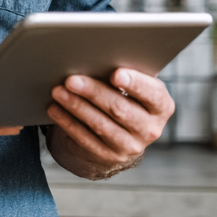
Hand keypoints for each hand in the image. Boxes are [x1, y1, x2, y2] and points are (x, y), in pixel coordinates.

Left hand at [46, 68, 173, 178]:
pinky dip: (68, 122)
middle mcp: (150, 129)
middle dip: (93, 92)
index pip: (153, 94)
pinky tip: (55, 109)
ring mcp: (130, 146)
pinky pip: (85, 139)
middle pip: (120, 109)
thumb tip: (92, 59)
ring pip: (100, 125)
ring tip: (58, 91)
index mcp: (161, 106)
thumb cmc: (124, 98)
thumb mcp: (131, 87)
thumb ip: (122, 75)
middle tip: (71, 79)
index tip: (115, 74)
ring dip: (76, 106)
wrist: (120, 137)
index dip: (135, 84)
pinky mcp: (109, 157)